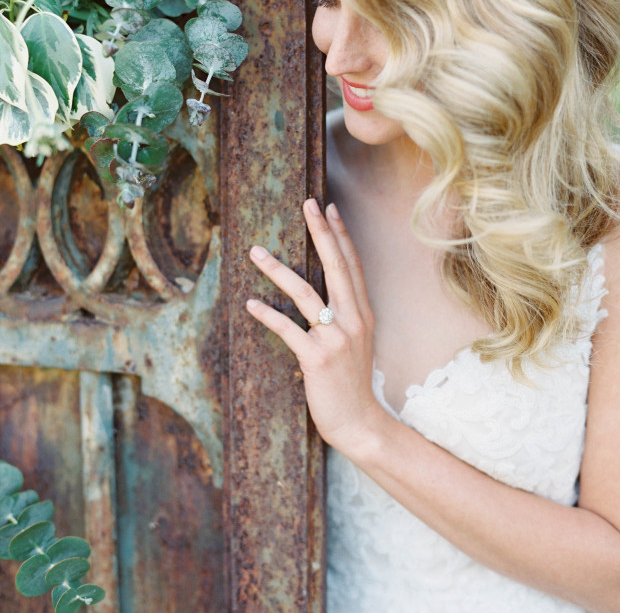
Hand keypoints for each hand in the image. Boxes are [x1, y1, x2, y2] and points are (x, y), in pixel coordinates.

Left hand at [247, 198, 382, 452]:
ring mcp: (336, 339)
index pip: (352, 265)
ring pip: (305, 294)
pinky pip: (288, 330)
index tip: (329, 207)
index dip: (341, 234)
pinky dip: (268, 315)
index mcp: (363, 313)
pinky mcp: (317, 358)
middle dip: (321, 232)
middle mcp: (353, 320)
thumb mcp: (358, 342)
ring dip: (278, 270)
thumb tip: (330, 293)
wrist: (359, 422)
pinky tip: (251, 302)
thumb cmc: (352, 382)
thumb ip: (347, 315)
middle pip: (336, 267)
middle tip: (307, 204)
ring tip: (256, 252)